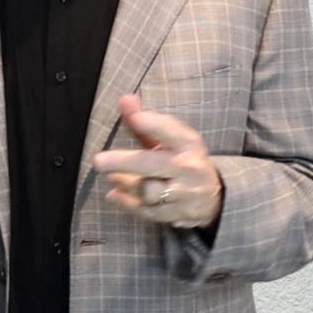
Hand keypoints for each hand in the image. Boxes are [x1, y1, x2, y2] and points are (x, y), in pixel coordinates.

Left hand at [92, 94, 223, 228]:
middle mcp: (188, 168)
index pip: (174, 132)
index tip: (137, 118)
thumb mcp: (169, 139)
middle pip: (154, 164)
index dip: (155, 125)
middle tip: (99, 161)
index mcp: (188, 144)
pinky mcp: (177, 214)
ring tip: (112, 178)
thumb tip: (124, 99)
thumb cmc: (181, 160)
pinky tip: (114, 195)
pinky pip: (148, 210)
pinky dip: (129, 204)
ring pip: (149, 190)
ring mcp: (184, 193)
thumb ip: (143, 121)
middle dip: (125, 162)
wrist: (213, 196)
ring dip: (126, 184)